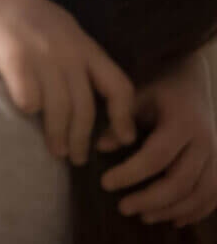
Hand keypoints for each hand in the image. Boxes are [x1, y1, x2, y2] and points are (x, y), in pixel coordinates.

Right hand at [0, 0, 136, 165]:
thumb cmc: (22, 15)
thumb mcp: (61, 27)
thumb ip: (78, 54)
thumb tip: (95, 87)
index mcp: (84, 46)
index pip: (120, 87)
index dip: (125, 117)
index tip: (122, 139)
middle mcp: (68, 52)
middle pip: (85, 107)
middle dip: (82, 139)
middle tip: (76, 158)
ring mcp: (42, 55)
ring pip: (59, 109)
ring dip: (58, 135)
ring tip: (54, 150)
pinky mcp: (15, 58)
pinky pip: (28, 97)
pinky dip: (29, 110)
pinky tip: (25, 115)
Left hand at [98, 53, 216, 226]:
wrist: (194, 85)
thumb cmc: (160, 92)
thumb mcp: (136, 97)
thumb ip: (120, 120)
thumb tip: (100, 148)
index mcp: (183, 123)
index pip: (156, 156)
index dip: (130, 173)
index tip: (105, 183)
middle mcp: (206, 142)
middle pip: (180, 181)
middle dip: (150, 199)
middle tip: (122, 207)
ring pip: (200, 194)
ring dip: (171, 210)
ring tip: (143, 216)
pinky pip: (214, 195)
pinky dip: (196, 211)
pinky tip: (174, 219)